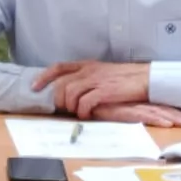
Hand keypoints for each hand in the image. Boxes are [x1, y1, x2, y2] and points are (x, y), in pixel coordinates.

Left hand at [33, 61, 150, 117]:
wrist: (146, 78)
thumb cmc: (125, 78)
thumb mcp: (103, 72)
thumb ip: (87, 78)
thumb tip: (71, 92)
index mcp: (87, 65)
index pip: (59, 67)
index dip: (44, 77)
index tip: (34, 87)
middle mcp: (89, 71)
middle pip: (61, 84)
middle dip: (58, 98)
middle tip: (64, 108)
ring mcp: (96, 80)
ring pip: (70, 93)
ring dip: (70, 106)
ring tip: (77, 112)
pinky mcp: (105, 91)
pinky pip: (85, 102)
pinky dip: (82, 111)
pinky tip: (87, 115)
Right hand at [89, 101, 180, 127]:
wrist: (71, 93)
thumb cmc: (85, 98)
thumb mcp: (102, 105)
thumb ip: (112, 108)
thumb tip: (121, 114)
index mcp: (130, 101)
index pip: (155, 105)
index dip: (171, 110)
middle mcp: (132, 101)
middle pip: (159, 108)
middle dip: (178, 114)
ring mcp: (128, 104)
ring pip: (155, 111)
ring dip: (174, 116)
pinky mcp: (121, 109)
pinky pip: (141, 115)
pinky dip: (155, 118)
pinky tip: (168, 123)